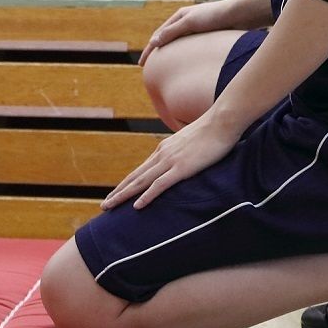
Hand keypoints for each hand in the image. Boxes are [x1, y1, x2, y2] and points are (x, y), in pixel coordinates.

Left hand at [102, 112, 241, 210]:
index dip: (127, 183)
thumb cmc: (213, 131)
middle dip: (118, 192)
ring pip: (140, 182)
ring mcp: (170, 161)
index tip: (117, 193)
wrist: (222, 121)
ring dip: (123, 196)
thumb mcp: (193, 142)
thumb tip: (186, 160)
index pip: (141, 170)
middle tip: (105, 205)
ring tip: (109, 206)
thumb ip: (185, 152)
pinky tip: (137, 206)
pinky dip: (146, 196)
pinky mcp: (181, 168)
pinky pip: (160, 185)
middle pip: (135, 177)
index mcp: (164, 149)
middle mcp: (162, 155)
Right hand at [138, 0, 235, 66]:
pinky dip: (184, 57)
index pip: (158, 36)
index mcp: (179, 16)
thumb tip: (154, 42)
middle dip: (157, 53)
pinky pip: (191, 48)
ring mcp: (197, 29)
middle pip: (167, 40)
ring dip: (170, 55)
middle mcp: (186, 22)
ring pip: (179, 45)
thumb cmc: (215, 16)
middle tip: (149, 68)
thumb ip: (172, 32)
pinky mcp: (208, 36)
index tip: (141, 64)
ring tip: (165, 69)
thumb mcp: (190, 23)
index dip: (149, 50)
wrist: (241, 14)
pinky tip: (187, 66)